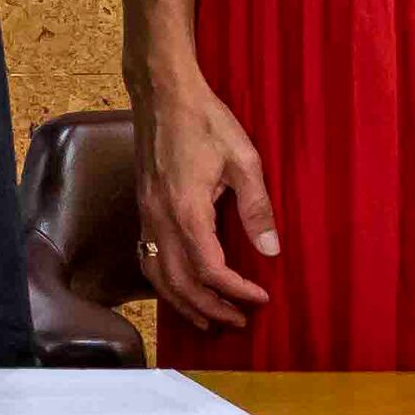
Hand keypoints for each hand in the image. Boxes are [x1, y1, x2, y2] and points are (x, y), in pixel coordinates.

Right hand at [132, 78, 281, 332]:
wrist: (163, 93)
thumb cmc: (205, 120)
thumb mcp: (243, 159)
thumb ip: (257, 208)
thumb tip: (271, 250)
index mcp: (187, 209)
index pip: (210, 269)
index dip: (236, 291)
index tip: (260, 298)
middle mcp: (160, 218)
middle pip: (180, 282)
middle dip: (211, 308)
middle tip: (239, 321)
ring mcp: (146, 214)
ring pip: (158, 275)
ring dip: (183, 303)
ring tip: (208, 319)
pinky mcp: (142, 207)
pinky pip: (147, 257)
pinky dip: (163, 283)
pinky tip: (178, 288)